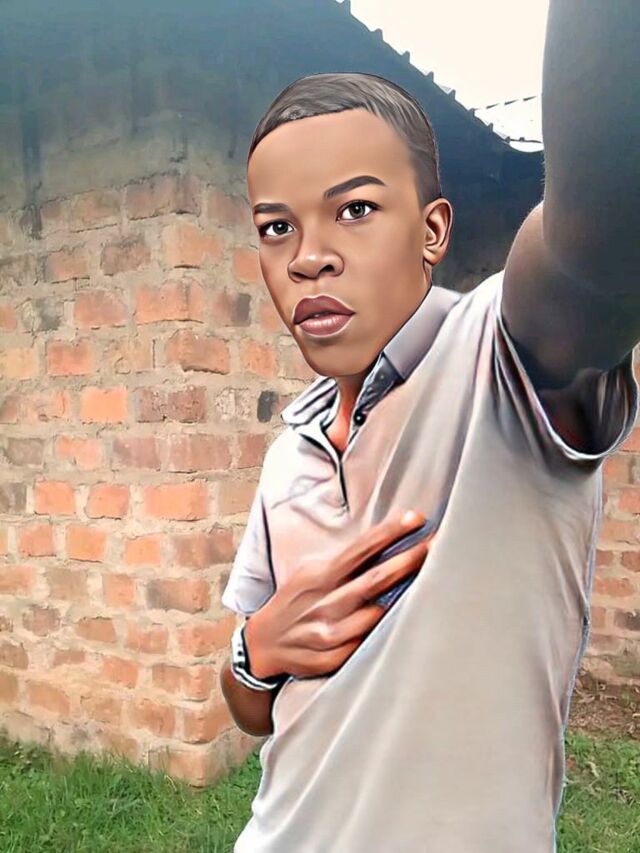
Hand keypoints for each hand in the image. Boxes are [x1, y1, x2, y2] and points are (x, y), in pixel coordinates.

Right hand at [244, 510, 432, 679]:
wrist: (263, 643)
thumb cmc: (296, 601)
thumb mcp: (310, 573)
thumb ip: (343, 563)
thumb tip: (382, 544)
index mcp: (320, 576)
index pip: (361, 549)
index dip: (390, 531)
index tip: (416, 517)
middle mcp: (326, 603)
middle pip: (376, 579)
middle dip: (409, 559)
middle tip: (438, 544)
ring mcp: (329, 632)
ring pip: (378, 614)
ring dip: (404, 598)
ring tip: (433, 581)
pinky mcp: (333, 658)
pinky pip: (368, 643)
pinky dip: (384, 631)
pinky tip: (404, 622)